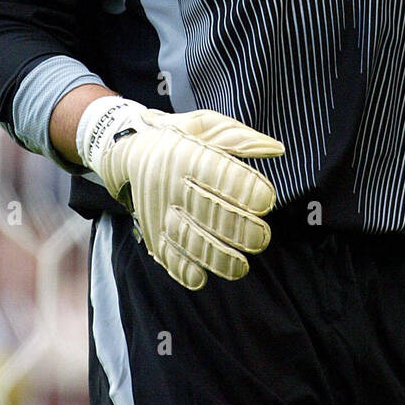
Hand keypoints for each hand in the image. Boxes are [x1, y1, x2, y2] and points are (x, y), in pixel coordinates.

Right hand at [77, 97, 283, 289]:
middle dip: (235, 228)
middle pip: (205, 210)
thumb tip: (276, 149)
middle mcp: (169, 184)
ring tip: (241, 268)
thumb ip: (241, 138)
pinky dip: (181, 269)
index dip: (242, 188)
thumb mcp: (206, 125)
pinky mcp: (152, 231)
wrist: (127, 149)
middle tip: (261, 239)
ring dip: (215, 257)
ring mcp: (159, 211)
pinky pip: (164, 253)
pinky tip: (201, 278)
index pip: (216, 172)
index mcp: (186, 154)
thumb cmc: (179, 136)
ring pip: (187, 238)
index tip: (266, 200)